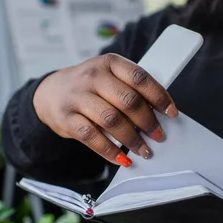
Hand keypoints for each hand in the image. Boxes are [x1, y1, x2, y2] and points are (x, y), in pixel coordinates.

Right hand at [33, 53, 177, 166]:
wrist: (50, 93)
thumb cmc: (90, 87)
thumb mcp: (109, 77)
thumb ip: (131, 89)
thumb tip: (161, 115)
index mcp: (110, 63)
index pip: (140, 78)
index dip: (159, 97)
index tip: (172, 114)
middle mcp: (93, 77)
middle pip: (128, 101)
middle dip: (148, 122)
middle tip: (159, 136)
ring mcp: (78, 97)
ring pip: (112, 120)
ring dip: (132, 139)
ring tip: (144, 150)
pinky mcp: (67, 119)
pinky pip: (92, 137)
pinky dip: (110, 151)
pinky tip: (122, 159)